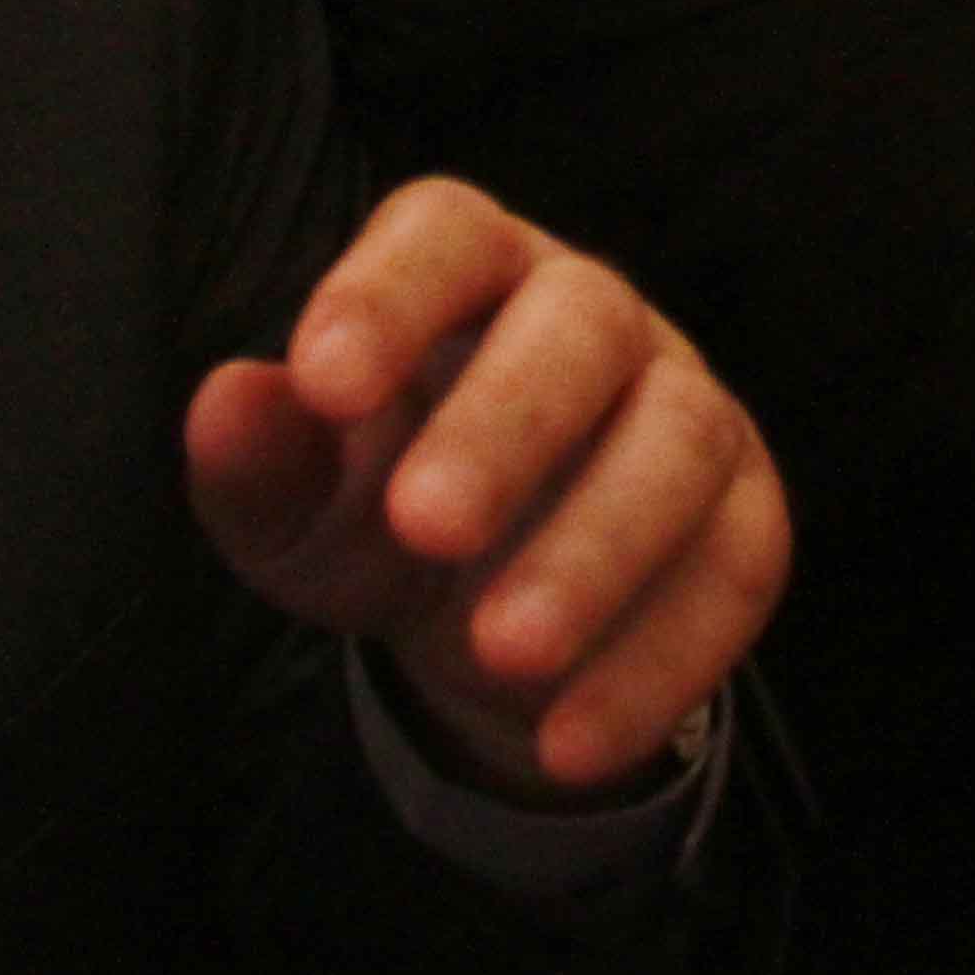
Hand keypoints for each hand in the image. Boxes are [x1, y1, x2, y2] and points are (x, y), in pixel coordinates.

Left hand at [185, 177, 789, 796]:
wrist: (487, 628)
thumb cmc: (377, 519)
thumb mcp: (296, 507)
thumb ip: (260, 458)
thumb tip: (228, 400)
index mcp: (473, 272)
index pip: (445, 232)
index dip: (389, 294)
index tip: (323, 384)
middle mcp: (595, 314)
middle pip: (581, 324)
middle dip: (509, 424)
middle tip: (426, 529)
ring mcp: (687, 406)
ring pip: (681, 441)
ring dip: (597, 551)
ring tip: (502, 653)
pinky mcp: (746, 516)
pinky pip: (732, 572)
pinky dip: (654, 666)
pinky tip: (563, 742)